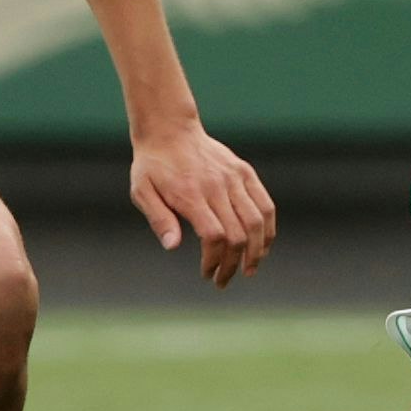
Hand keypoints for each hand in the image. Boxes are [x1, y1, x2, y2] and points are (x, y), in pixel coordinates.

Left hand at [128, 124, 278, 288]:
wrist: (169, 129)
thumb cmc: (153, 166)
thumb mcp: (142, 191)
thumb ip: (159, 219)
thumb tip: (172, 247)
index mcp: (191, 194)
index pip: (214, 236)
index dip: (214, 261)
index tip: (206, 273)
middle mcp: (217, 186)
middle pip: (237, 234)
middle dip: (233, 264)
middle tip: (223, 281)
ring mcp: (234, 178)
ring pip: (256, 221)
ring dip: (256, 252)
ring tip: (249, 270)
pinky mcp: (244, 172)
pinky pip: (265, 204)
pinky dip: (268, 229)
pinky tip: (262, 246)